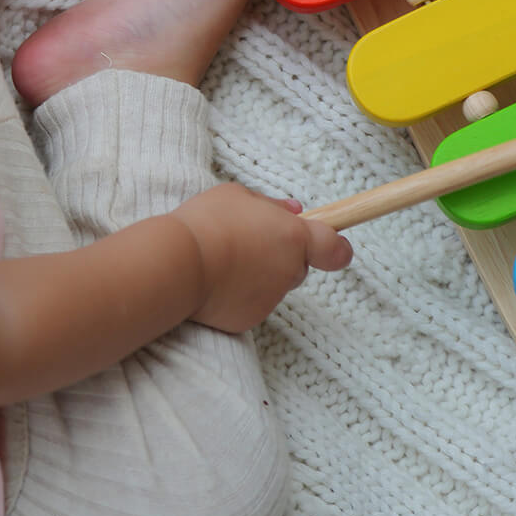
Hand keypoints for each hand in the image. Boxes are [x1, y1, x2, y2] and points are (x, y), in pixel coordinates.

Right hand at [172, 183, 352, 332]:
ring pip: (273, 285)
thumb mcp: (238, 195)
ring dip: (258, 274)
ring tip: (223, 259)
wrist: (178, 264)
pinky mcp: (249, 320)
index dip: (337, 247)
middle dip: (281, 256)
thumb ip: (271, 205)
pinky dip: (238, 295)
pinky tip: (215, 281)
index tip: (337, 245)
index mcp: (294, 237)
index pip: (334, 248)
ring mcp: (271, 299)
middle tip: (249, 242)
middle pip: (298, 266)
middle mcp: (289, 271)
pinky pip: (251, 304)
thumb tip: (293, 210)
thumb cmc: (208, 222)